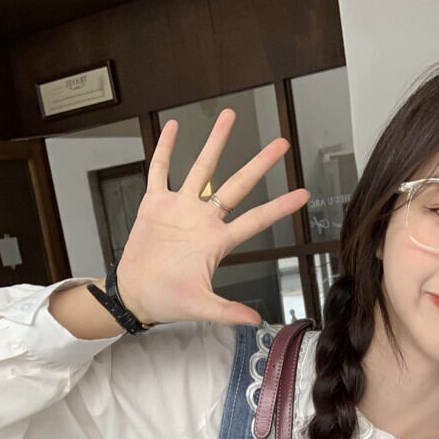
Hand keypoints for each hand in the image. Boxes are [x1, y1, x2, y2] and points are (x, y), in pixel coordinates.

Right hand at [115, 109, 310, 327]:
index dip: (279, 207)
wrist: (135, 294)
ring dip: (215, 143)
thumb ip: (227, 311)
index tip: (303, 195)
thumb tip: (255, 322)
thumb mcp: (200, 306)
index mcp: (217, 241)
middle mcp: (203, 219)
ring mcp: (180, 209)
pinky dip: (166, 149)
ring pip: (202, 168)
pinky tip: (174, 128)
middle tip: (281, 144)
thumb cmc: (167, 300)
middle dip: (260, 165)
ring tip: (230, 116)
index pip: (256, 220)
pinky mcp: (155, 204)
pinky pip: (161, 171)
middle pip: (237, 185)